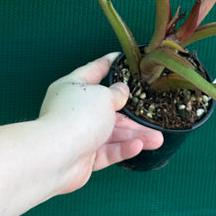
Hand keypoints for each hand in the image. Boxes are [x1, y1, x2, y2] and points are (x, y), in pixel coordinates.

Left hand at [38, 53, 162, 192]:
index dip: (110, 64)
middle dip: (133, 114)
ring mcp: (80, 134)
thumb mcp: (103, 96)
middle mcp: (75, 110)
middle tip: (153, 112)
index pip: (94, 71)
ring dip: (135, 135)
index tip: (124, 58)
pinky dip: (123, 149)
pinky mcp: (85, 157)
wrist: (57, 156)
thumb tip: (121, 91)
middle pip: (109, 109)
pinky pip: (108, 151)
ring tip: (158, 139)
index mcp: (73, 87)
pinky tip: (139, 146)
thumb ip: (116, 93)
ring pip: (112, 133)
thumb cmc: (78, 116)